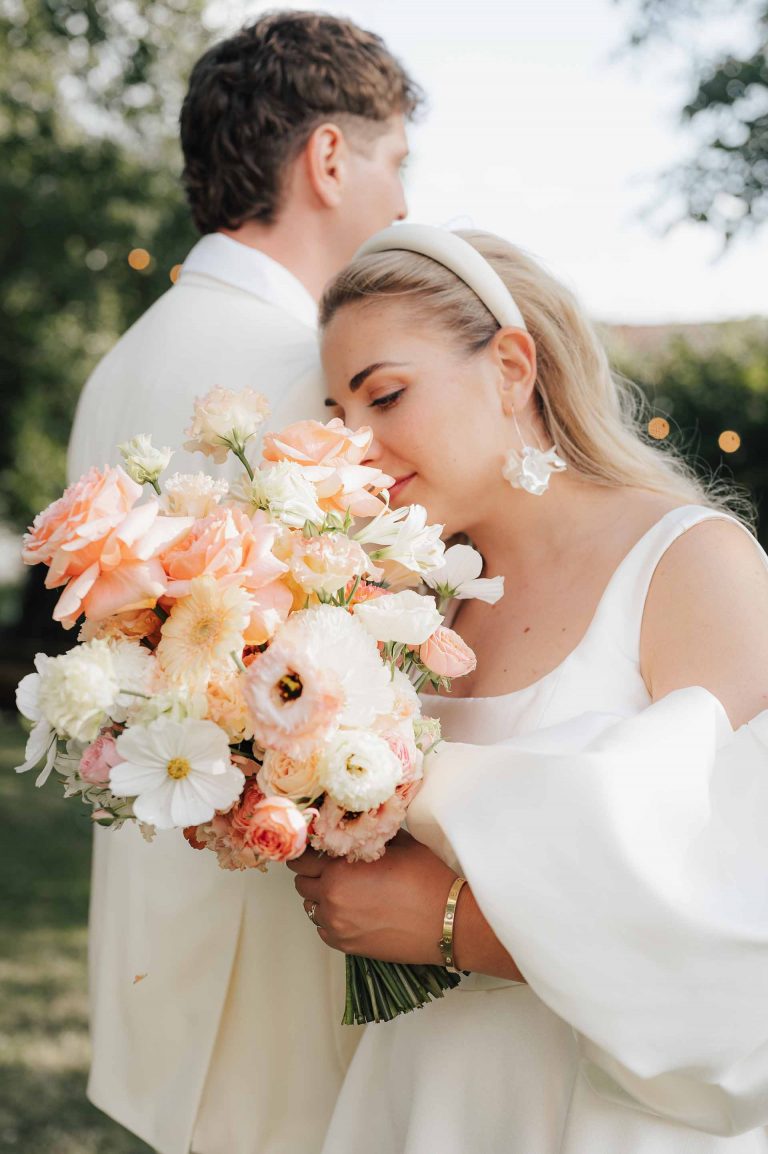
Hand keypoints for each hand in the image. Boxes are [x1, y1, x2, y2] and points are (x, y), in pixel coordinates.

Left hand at [287, 830, 456, 964]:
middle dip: (312, 872)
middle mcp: (331, 897)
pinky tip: (353, 910)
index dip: (306, 851)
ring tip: (346, 889)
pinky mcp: (346, 946)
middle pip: (301, 882)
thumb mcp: (397, 843)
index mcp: (339, 868)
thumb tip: (355, 827)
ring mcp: (337, 924)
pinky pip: (323, 929)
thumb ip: (368, 835)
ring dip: (321, 896)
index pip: (300, 857)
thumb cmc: (426, 880)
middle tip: (331, 867)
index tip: (314, 848)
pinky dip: (331, 919)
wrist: (446, 920)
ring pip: (310, 906)